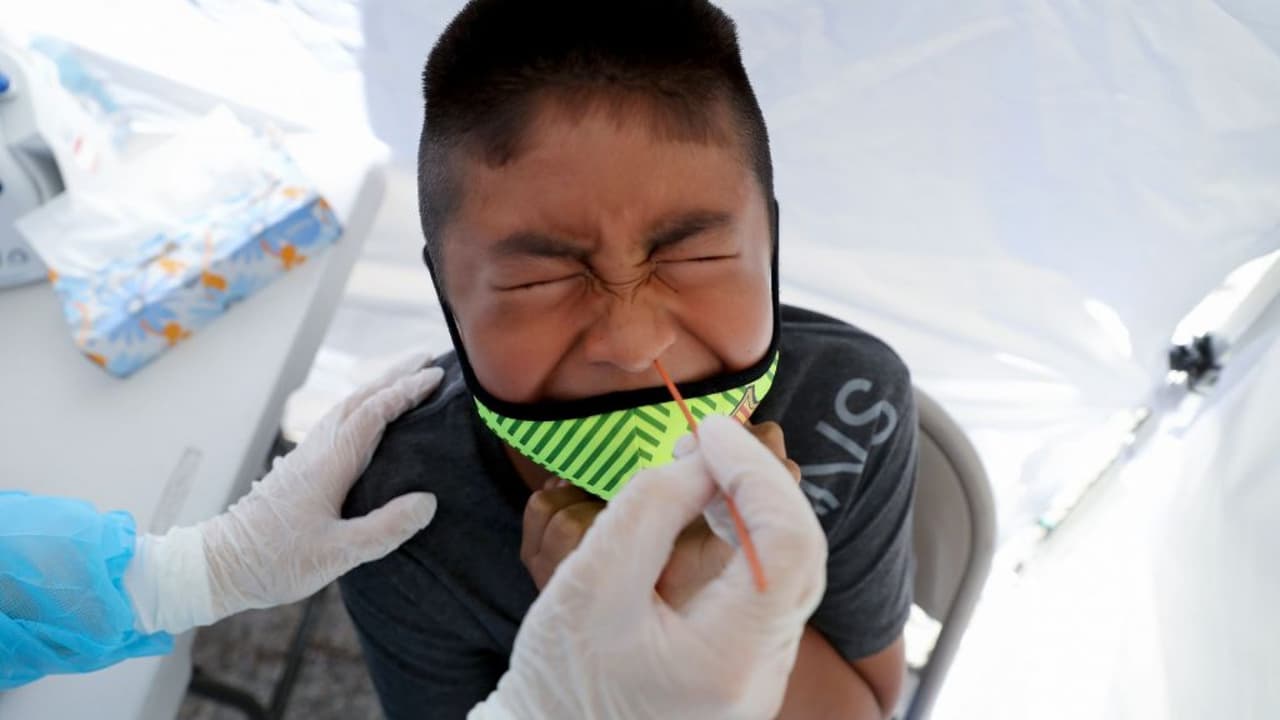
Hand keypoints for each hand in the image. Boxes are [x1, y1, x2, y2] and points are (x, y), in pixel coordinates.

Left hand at [125, 354, 444, 633]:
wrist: (222, 566)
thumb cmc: (276, 562)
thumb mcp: (337, 554)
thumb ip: (385, 528)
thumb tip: (427, 501)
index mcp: (329, 464)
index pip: (374, 413)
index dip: (406, 392)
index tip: (437, 377)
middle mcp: (317, 451)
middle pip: (360, 400)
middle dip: (396, 377)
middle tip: (430, 362)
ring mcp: (305, 456)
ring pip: (346, 408)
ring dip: (379, 389)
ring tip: (407, 381)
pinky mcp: (300, 467)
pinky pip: (338, 423)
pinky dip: (363, 408)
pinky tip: (370, 419)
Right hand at [471, 415, 827, 719]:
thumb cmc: (560, 682)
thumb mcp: (589, 584)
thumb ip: (651, 510)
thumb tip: (706, 461)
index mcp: (733, 658)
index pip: (789, 542)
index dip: (756, 472)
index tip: (709, 431)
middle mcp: (765, 672)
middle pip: (799, 554)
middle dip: (756, 483)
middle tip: (701, 443)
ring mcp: (761, 674)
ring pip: (787, 568)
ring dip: (751, 506)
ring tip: (699, 469)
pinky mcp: (745, 666)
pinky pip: (765, 587)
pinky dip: (743, 537)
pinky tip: (707, 511)